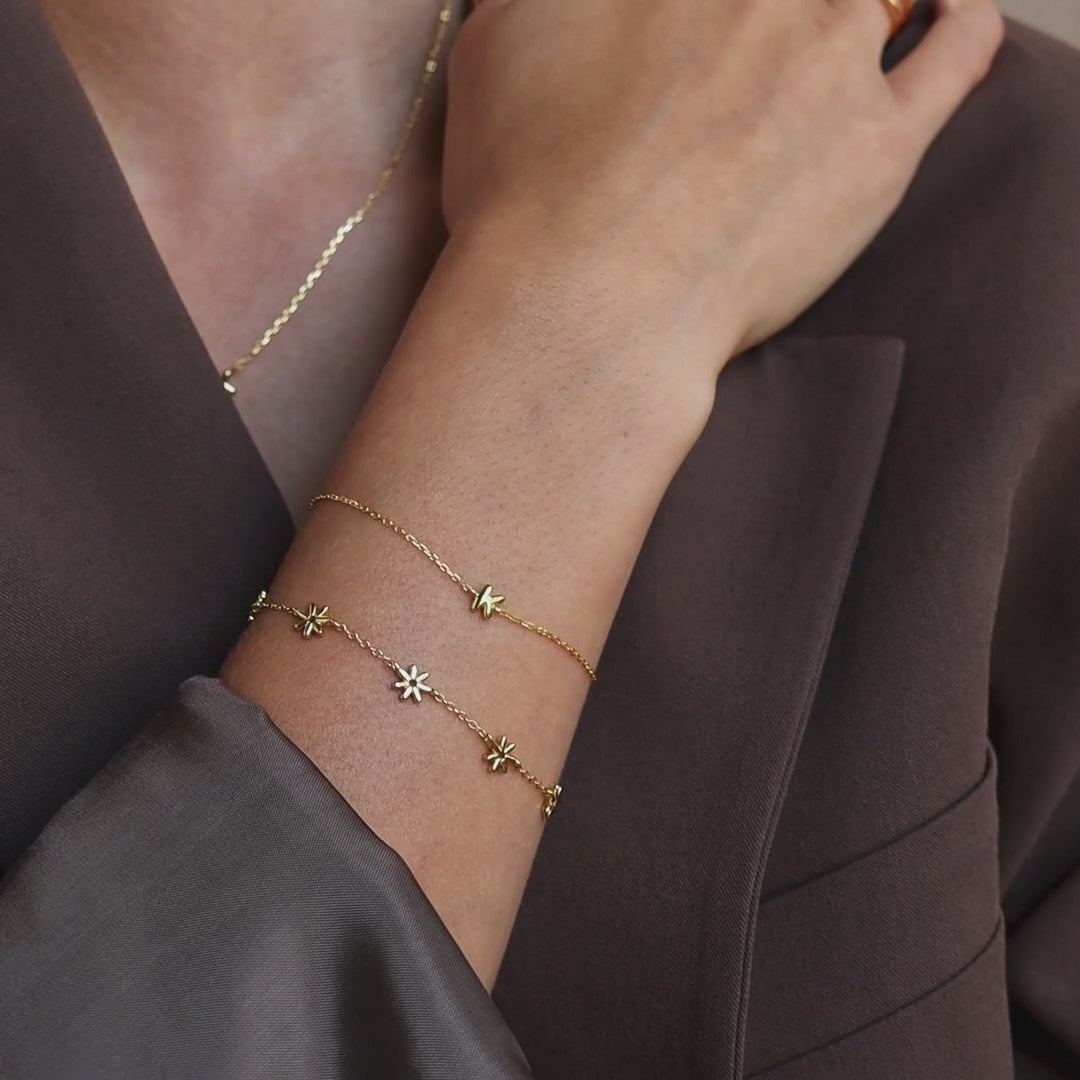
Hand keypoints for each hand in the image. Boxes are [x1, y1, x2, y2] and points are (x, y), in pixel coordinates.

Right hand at [443, 0, 1003, 363]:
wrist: (585, 302)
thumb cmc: (526, 191)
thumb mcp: (496, 47)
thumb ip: (547, 0)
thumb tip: (589, 9)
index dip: (697, 16)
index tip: (693, 34)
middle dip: (766, 20)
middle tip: (747, 55)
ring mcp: (833, 59)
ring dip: (852, 11)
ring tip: (831, 39)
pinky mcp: (880, 145)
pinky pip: (954, 57)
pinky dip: (962, 24)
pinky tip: (952, 14)